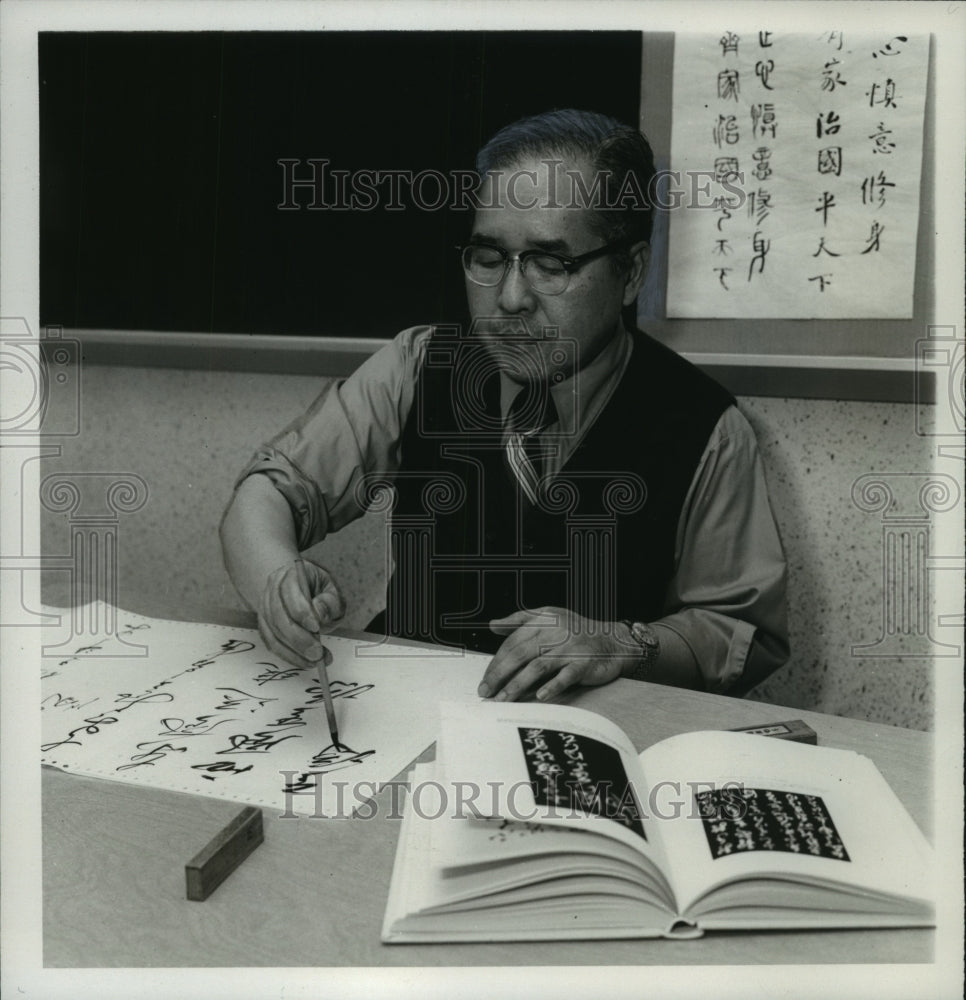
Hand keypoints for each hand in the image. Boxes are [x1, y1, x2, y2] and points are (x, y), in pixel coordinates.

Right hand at [256, 559, 345, 667]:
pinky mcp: (264, 625)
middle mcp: (272, 589)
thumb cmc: (320, 593)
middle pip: (279, 616)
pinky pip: (271, 643)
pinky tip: (304, 662)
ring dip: (294, 651)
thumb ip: (330, 601)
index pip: (290, 592)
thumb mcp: (332, 591)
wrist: (303, 592)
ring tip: (315, 661)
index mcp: (289, 575)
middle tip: (317, 653)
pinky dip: (288, 656)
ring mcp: (265, 608)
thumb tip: (319, 614)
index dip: (301, 611)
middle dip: (299, 638)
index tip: (316, 627)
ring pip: (274, 633)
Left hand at [479, 607, 638, 702]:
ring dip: (518, 685)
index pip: (513, 643)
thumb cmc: (577, 630)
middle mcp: (554, 634)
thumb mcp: (549, 616)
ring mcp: (569, 649)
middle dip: (500, 675)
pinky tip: (540, 696)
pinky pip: (566, 676)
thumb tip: (493, 625)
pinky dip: (552, 686)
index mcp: (542, 622)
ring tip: (503, 699)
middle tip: (486, 691)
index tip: (486, 679)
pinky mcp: (583, 664)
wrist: (613, 640)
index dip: (496, 662)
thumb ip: (519, 620)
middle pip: (520, 655)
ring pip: (538, 667)